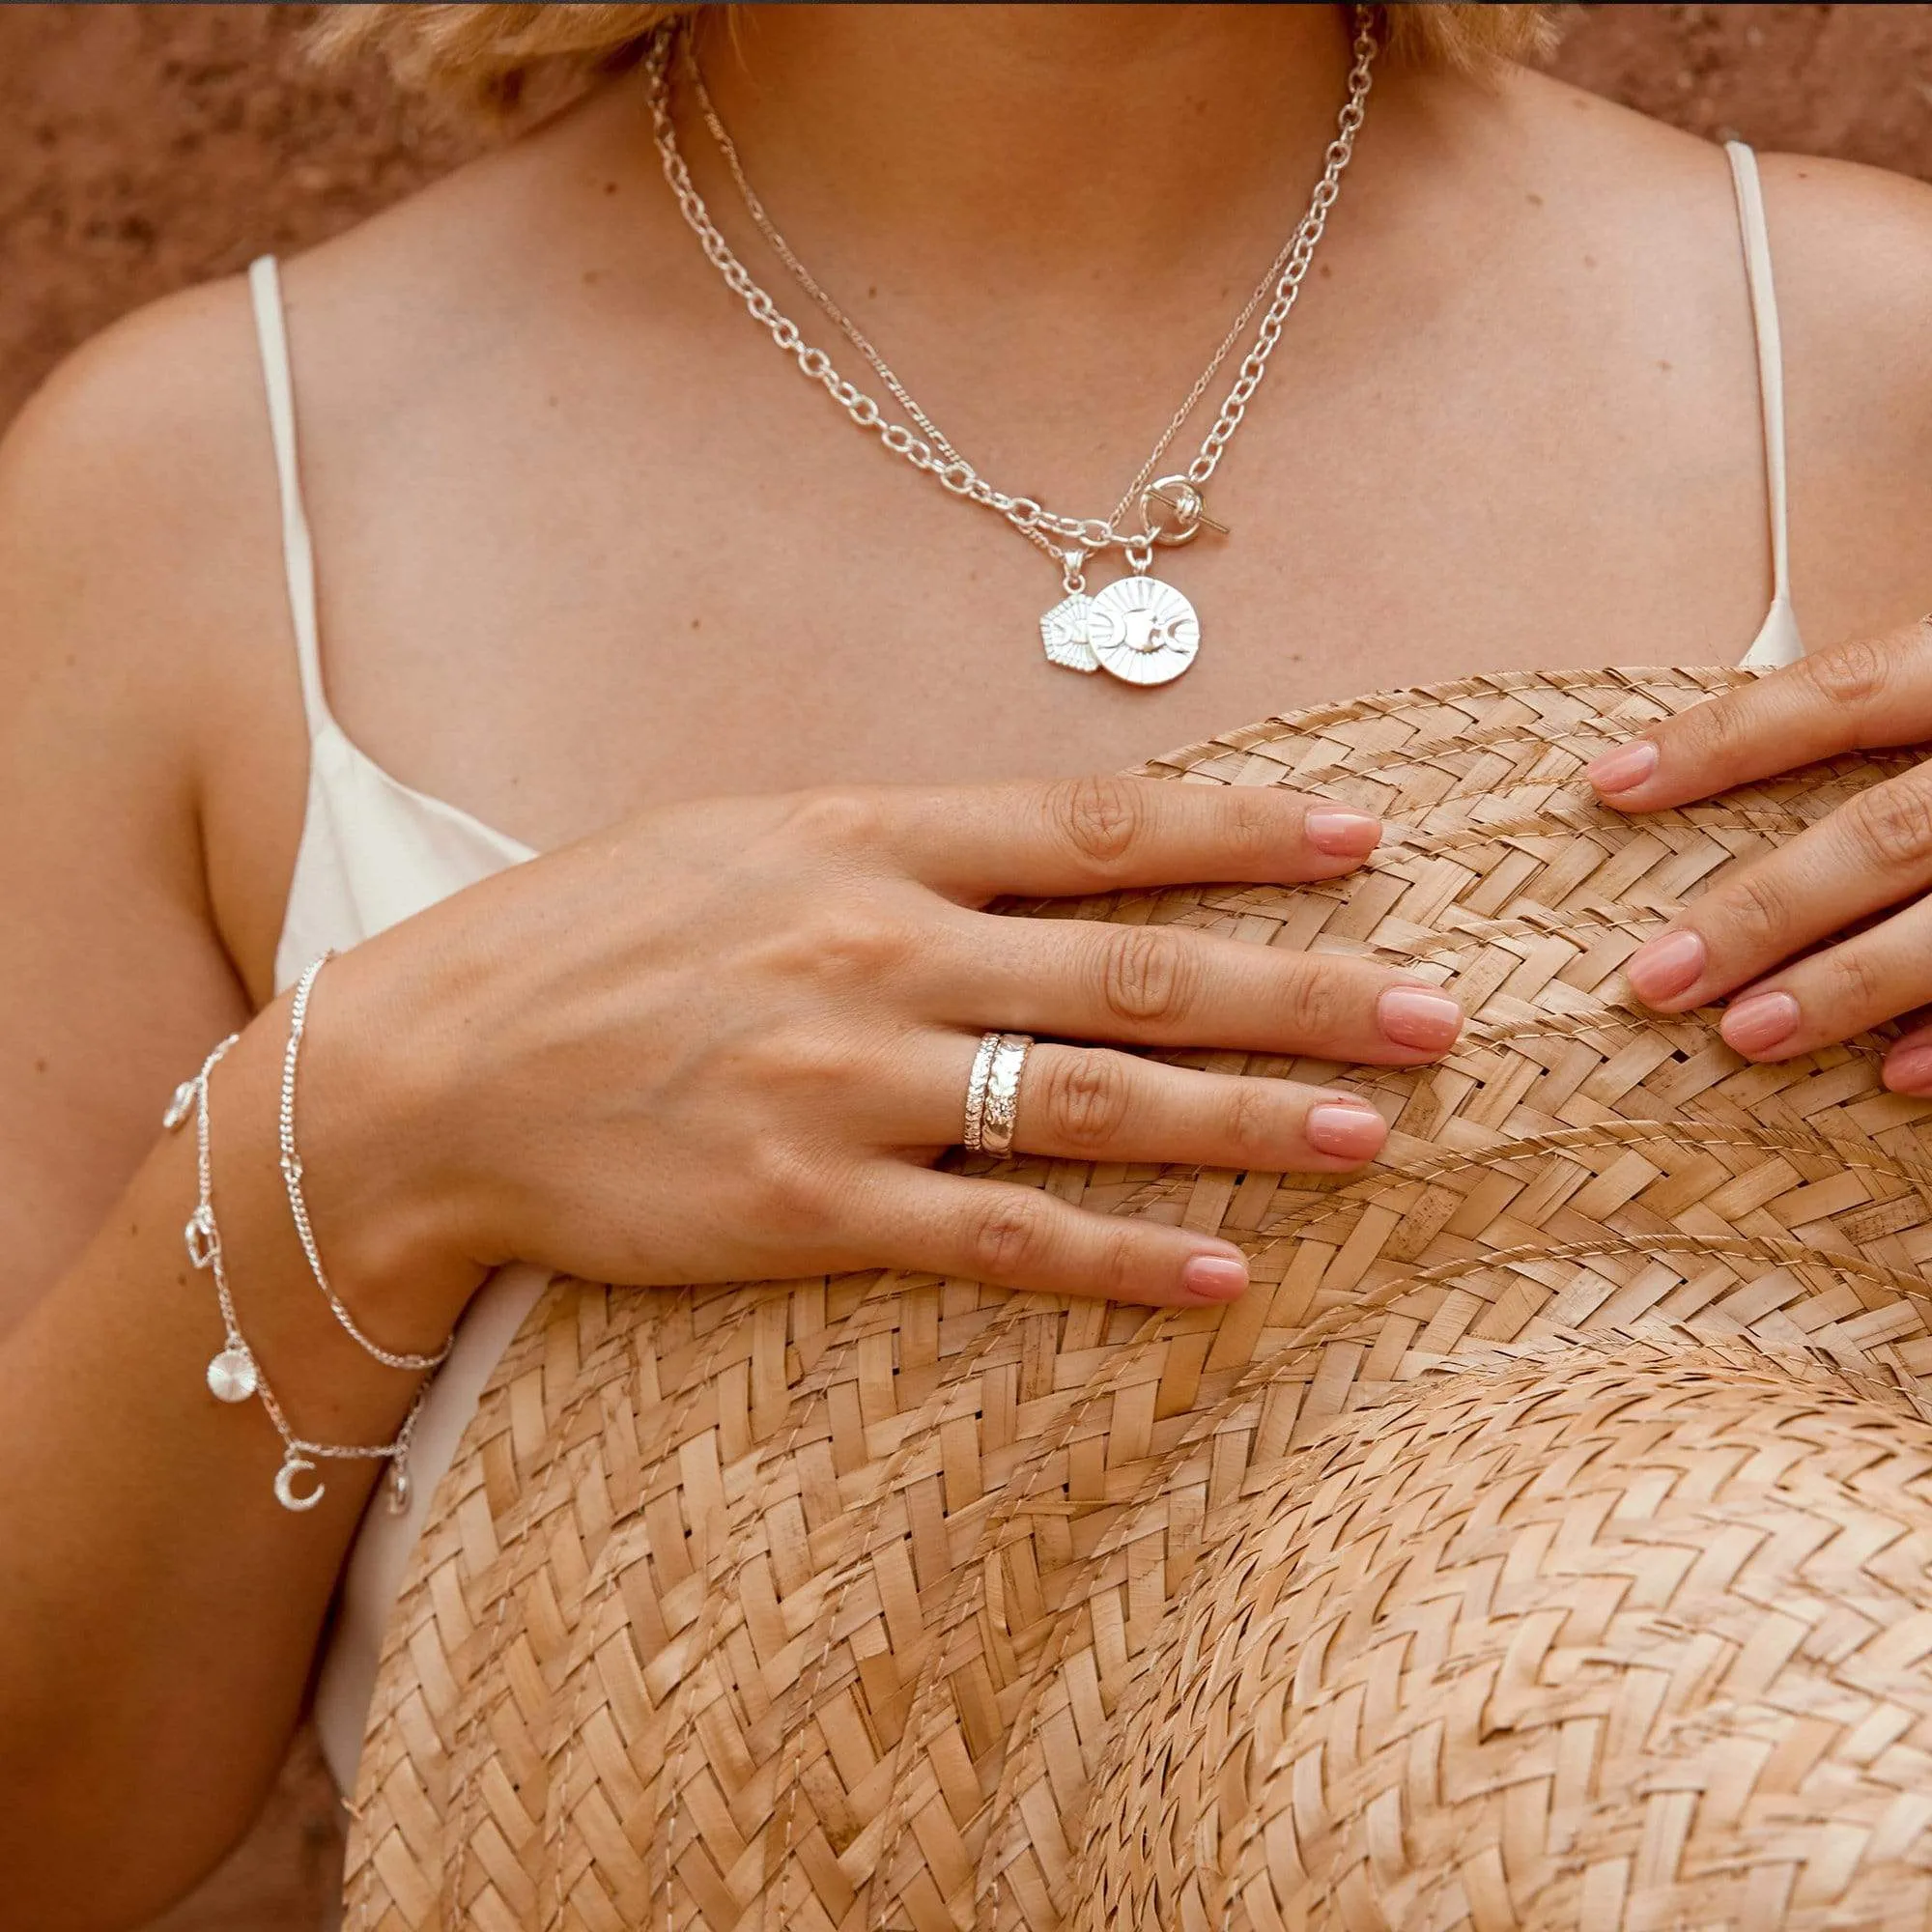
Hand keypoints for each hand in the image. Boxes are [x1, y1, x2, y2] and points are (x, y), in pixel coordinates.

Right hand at [327, 776, 1465, 1309]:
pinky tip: (1222, 1274)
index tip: (1366, 837)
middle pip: (1137, 971)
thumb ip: (889, 843)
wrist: (427, 1071)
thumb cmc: (582, 936)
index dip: (1243, 832)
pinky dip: (1117, 1258)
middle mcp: (877, 951)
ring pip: (1094, 1103)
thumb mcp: (733, 836)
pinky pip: (997, 1239)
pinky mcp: (811, 1212)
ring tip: (1376, 1136)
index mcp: (861, 839)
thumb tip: (1037, 852)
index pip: (1094, 827)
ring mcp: (849, 1086)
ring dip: (1250, 1121)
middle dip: (1303, 990)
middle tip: (1438, 1011)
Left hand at [1586, 619, 1931, 1086]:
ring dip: (1849, 987)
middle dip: (1764, 910)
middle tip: (1653, 977)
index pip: (1840, 694)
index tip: (1608, 782)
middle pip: (1888, 832)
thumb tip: (1711, 762)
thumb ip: (1896, 703)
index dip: (1721, 740)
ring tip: (1743, 1036)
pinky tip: (1892, 1078)